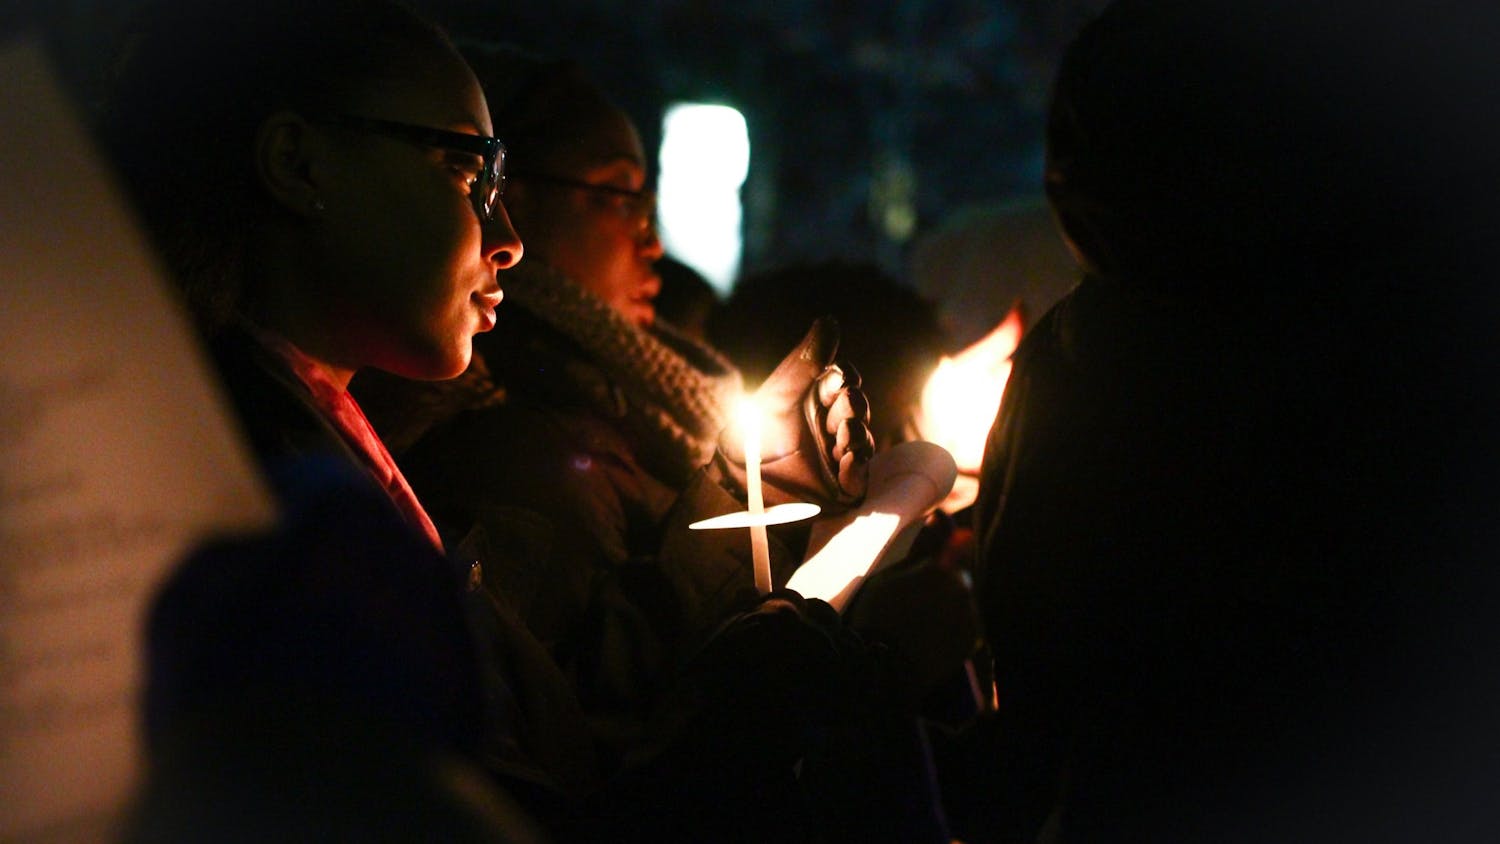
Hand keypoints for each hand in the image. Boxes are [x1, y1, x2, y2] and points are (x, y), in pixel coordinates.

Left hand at [717, 317, 874, 506]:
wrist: (737, 479)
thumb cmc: (754, 433)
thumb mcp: (780, 393)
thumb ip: (806, 360)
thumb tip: (830, 319)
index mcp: (815, 399)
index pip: (843, 380)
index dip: (843, 378)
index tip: (837, 377)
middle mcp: (829, 425)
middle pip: (856, 407)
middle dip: (851, 405)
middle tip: (842, 405)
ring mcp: (837, 455)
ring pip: (863, 439)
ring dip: (856, 433)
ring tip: (845, 433)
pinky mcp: (840, 485)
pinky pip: (859, 474)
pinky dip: (856, 464)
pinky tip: (846, 457)